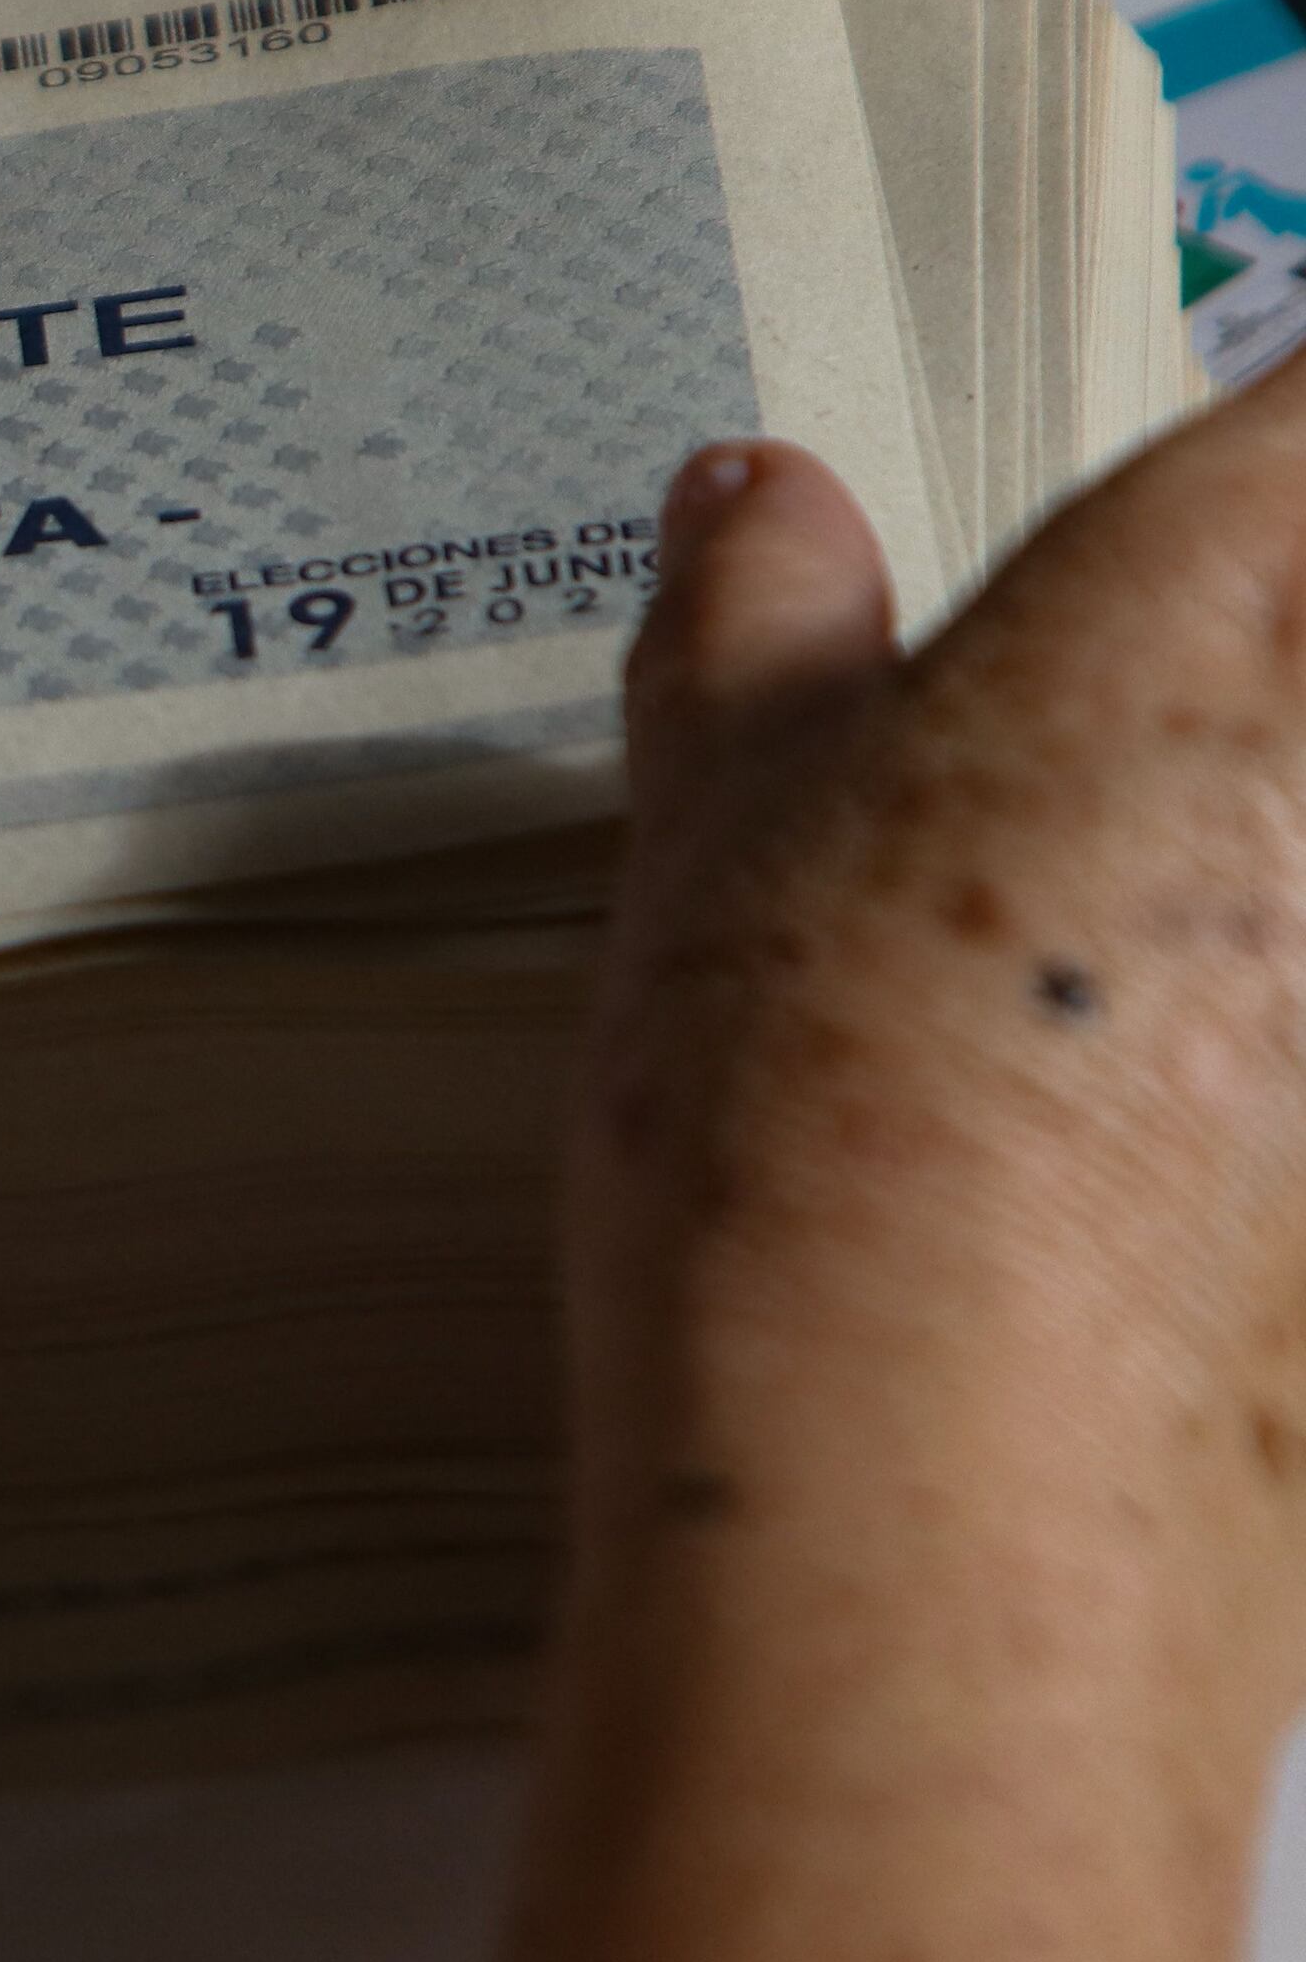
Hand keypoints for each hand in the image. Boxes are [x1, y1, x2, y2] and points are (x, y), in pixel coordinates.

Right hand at [586, 390, 1305, 1571]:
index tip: (1232, 474)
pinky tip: (1192, 1155)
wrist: (955, 1536)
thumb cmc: (833, 1152)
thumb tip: (760, 502)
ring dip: (1250, 900)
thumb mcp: (712, 844)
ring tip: (1114, 987)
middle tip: (1097, 795)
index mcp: (1206, 631)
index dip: (1282, 425)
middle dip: (1254, 660)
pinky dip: (1269, 1073)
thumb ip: (754, 633)